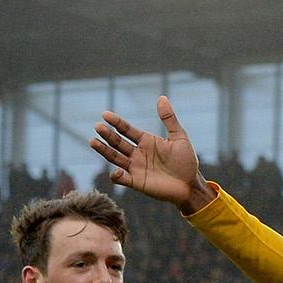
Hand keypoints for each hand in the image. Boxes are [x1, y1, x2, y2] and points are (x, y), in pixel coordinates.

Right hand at [91, 97, 214, 214]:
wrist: (190, 185)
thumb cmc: (186, 161)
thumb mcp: (179, 137)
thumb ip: (169, 119)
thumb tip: (162, 97)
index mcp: (146, 141)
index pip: (126, 130)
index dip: (116, 122)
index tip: (105, 115)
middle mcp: (137, 153)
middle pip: (118, 142)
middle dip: (107, 135)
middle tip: (97, 127)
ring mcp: (136, 168)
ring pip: (115, 158)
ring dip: (104, 150)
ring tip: (93, 141)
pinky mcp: (137, 183)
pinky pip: (122, 179)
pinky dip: (116, 176)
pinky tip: (116, 171)